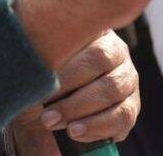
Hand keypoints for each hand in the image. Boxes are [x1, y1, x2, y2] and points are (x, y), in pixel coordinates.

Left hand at [10, 32, 137, 154]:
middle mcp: (116, 50)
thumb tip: (31, 57)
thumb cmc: (39, 83)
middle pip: (99, 59)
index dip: (62, 55)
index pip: (83, 31)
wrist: (45, 114)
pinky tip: (74, 131)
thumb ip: (36, 58)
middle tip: (43, 104)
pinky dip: (96, 126)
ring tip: (52, 121)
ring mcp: (127, 77)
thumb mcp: (34, 68)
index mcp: (92, 30)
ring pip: (112, 88)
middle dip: (68, 84)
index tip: (39, 75)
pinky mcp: (132, 105)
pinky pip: (122, 115)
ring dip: (78, 107)